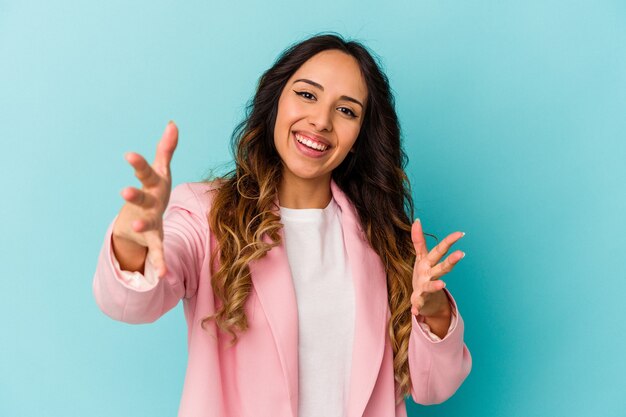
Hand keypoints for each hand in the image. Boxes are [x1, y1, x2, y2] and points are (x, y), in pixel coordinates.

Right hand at [112, 121, 178, 277]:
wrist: (136, 224)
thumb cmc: (152, 192)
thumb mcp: (160, 171)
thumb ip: (167, 149)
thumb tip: (173, 123)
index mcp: (151, 186)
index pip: (145, 173)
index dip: (138, 164)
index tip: (128, 154)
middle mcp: (146, 204)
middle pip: (141, 198)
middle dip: (133, 195)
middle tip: (124, 192)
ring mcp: (147, 222)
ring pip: (147, 224)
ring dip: (143, 226)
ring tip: (139, 229)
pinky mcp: (153, 239)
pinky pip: (158, 251)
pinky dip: (161, 262)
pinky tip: (164, 274)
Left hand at [410, 219, 464, 316]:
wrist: (427, 301)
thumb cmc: (424, 274)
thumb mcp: (421, 256)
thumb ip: (418, 239)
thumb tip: (417, 220)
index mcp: (430, 262)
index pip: (441, 250)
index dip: (450, 241)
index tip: (461, 233)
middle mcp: (431, 274)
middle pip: (442, 266)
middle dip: (451, 260)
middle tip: (461, 254)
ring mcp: (426, 287)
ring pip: (430, 285)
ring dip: (436, 285)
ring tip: (442, 284)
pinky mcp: (419, 300)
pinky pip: (417, 303)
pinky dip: (417, 307)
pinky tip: (414, 311)